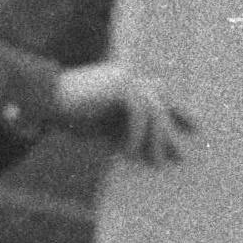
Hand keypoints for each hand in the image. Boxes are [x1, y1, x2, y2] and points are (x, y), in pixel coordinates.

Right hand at [53, 62, 194, 162]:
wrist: (46, 100)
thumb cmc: (72, 117)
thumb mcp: (109, 132)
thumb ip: (134, 139)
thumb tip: (157, 158)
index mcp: (126, 83)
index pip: (159, 95)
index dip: (178, 111)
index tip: (196, 128)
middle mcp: (129, 76)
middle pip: (163, 101)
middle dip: (180, 121)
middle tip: (190, 147)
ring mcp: (125, 78)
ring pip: (153, 112)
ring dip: (155, 142)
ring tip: (155, 165)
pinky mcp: (119, 85)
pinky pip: (138, 115)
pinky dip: (135, 137)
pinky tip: (126, 153)